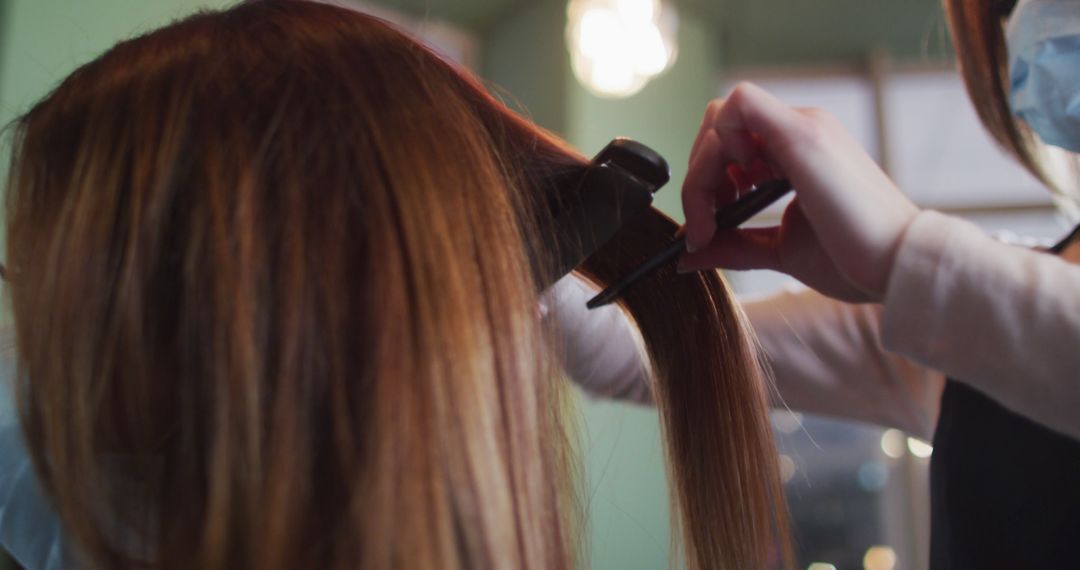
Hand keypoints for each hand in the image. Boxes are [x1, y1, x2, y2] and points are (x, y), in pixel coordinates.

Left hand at [679, 82, 919, 302]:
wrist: (897, 267)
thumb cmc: (851, 259)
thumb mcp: (779, 251)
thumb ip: (734, 246)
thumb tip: (686, 256)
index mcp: (797, 150)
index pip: (728, 139)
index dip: (705, 179)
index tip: (706, 228)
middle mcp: (800, 128)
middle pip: (716, 124)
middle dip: (698, 177)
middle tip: (706, 225)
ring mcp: (803, 126)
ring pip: (720, 115)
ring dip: (703, 171)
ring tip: (717, 218)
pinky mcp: (803, 134)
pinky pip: (740, 104)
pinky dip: (721, 144)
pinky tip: (738, 190)